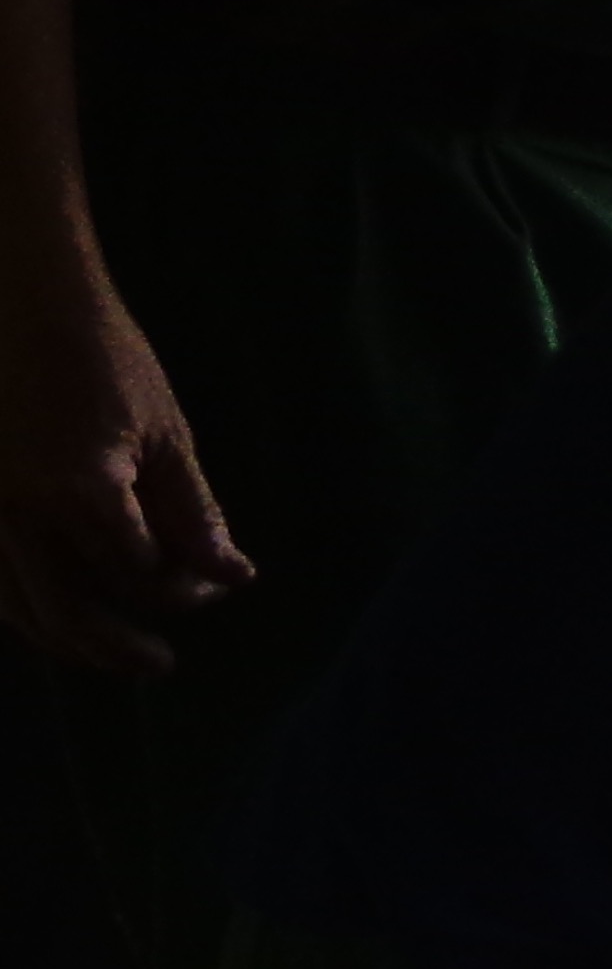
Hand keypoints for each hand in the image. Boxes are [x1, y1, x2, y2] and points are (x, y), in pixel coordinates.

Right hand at [0, 268, 252, 675]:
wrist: (16, 301)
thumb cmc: (104, 359)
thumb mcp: (166, 435)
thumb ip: (194, 515)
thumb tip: (233, 577)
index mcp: (76, 491)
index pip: (139, 572)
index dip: (184, 588)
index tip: (219, 582)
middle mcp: (12, 510)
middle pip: (68, 610)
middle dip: (116, 646)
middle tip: (160, 666)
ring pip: (14, 604)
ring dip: (63, 638)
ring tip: (109, 653)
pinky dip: (20, 604)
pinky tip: (55, 611)